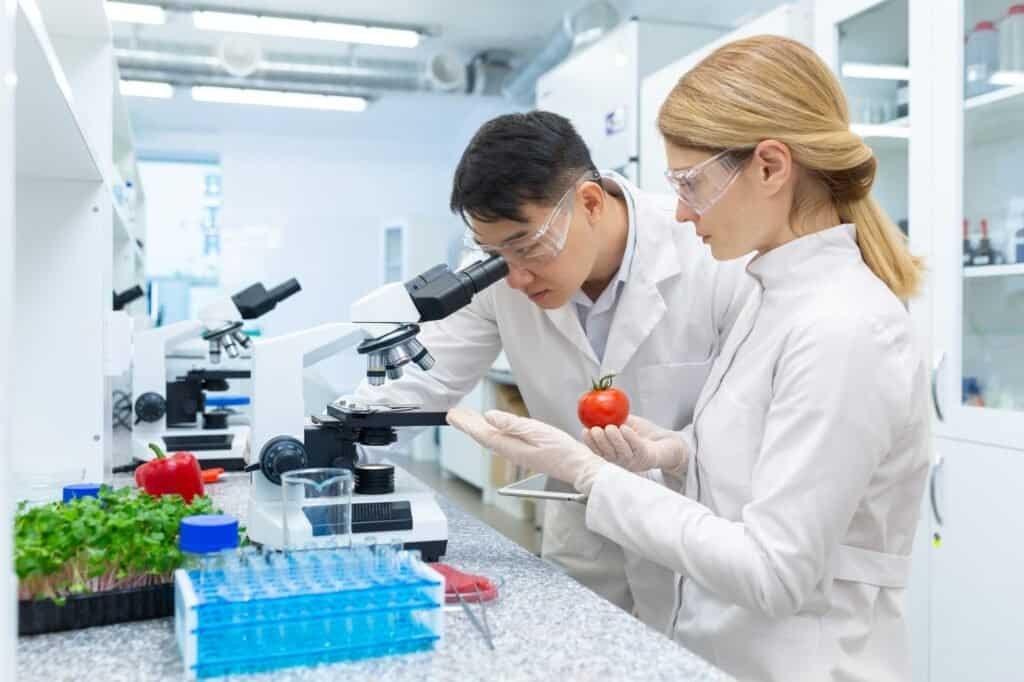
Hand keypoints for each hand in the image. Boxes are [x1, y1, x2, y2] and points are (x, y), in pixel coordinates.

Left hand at [447, 408, 606, 493]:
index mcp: (511, 446)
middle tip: (453, 414)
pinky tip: (491, 428)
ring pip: (491, 437)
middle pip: (483, 436)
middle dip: (467, 424)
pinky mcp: (526, 452)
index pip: (482, 433)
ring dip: (477, 427)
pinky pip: (501, 440)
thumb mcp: (538, 432)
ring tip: (467, 418)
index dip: (465, 424)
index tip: (452, 415)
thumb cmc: (563, 451)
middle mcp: (511, 451)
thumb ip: (512, 424)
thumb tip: (489, 417)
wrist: (579, 467)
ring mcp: (518, 452)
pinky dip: (491, 431)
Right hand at [582, 415, 687, 476]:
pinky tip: (625, 428)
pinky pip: (637, 448)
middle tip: (596, 429)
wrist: (665, 441)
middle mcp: (622, 461)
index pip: (598, 451)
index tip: (584, 431)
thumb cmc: (642, 433)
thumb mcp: (625, 424)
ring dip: (615, 439)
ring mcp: (634, 462)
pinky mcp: (646, 458)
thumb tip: (596, 405)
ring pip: (621, 452)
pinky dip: (630, 438)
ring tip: (610, 427)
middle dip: (600, 442)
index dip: (590, 443)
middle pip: (608, 454)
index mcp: (613, 454)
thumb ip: (612, 418)